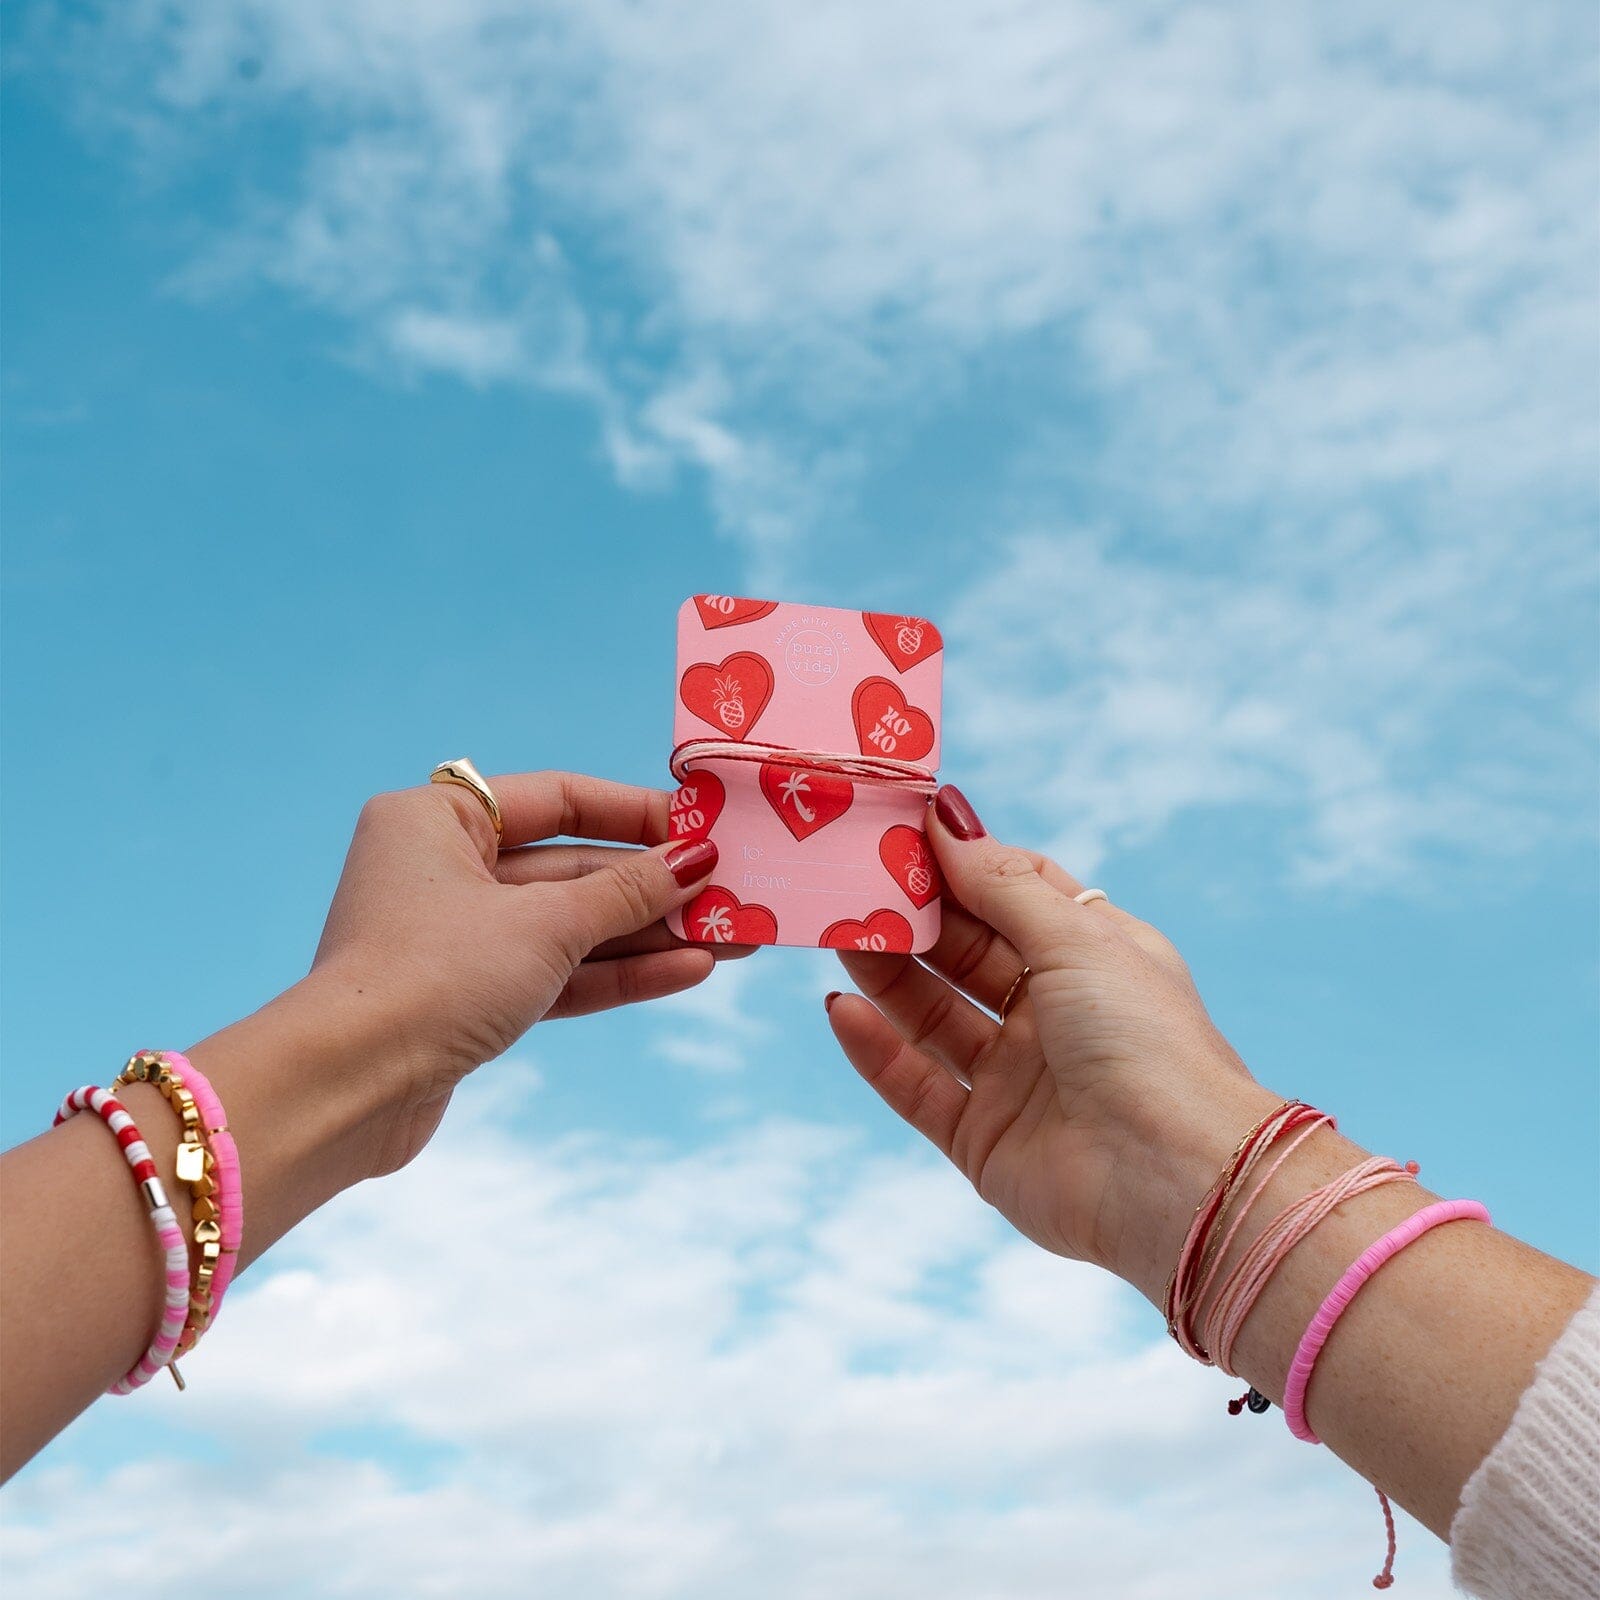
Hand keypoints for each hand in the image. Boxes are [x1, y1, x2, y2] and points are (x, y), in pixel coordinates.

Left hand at [308, 770, 725, 1172]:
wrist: (348, 1090)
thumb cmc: (434, 976)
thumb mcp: (547, 924)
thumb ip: (627, 891)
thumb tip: (696, 858)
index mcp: (437, 819)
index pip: (559, 799)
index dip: (637, 814)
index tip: (704, 829)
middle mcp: (442, 869)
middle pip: (572, 868)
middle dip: (655, 888)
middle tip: (734, 894)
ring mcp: (455, 938)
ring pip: (571, 927)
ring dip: (649, 935)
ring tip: (732, 937)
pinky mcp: (468, 1000)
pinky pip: (556, 973)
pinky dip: (615, 974)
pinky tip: (687, 970)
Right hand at [826, 784, 1269, 1302]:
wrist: (1173, 1179)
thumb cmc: (1145, 1040)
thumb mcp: (1077, 938)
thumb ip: (1001, 882)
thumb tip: (945, 818)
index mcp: (1093, 957)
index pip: (1016, 893)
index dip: (963, 862)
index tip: (901, 831)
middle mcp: (1054, 1013)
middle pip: (965, 951)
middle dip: (913, 915)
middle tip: (849, 878)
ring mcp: (1017, 1078)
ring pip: (934, 1015)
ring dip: (887, 974)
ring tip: (836, 932)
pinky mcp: (983, 1139)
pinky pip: (917, 1086)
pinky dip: (878, 1050)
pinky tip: (843, 1009)